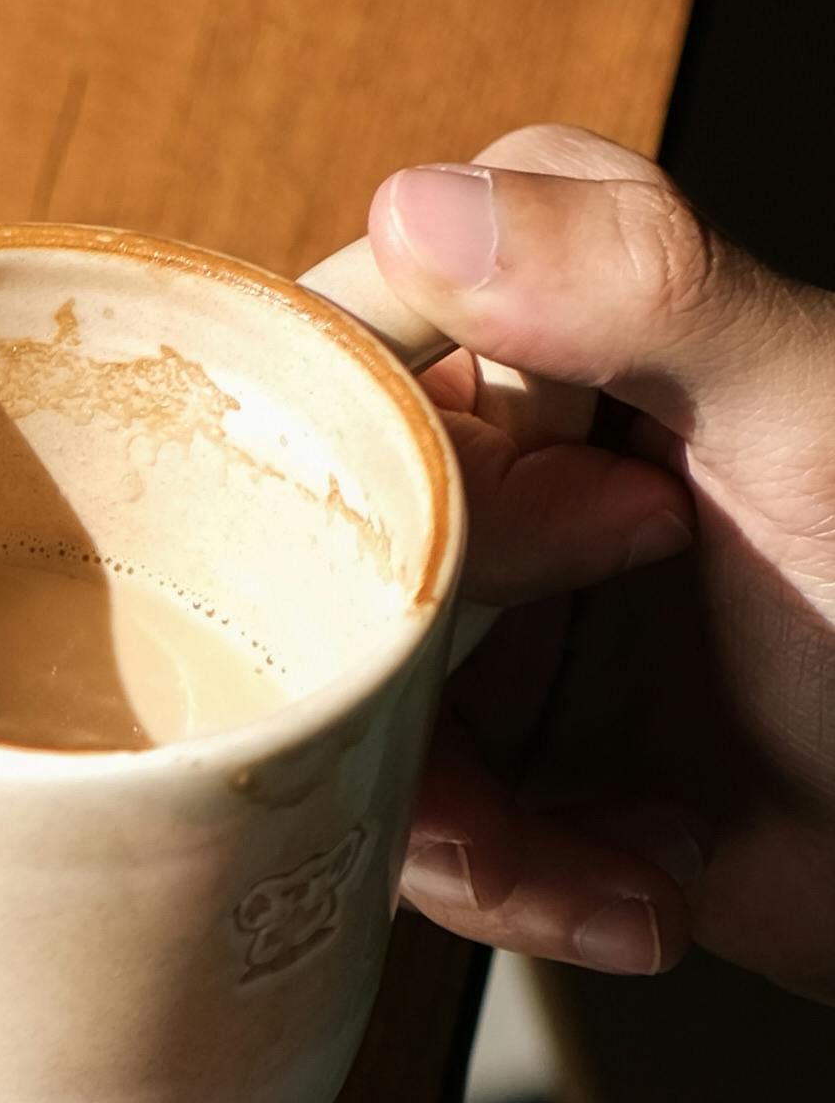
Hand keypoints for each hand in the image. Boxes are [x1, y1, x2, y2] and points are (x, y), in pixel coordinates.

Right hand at [363, 120, 834, 999]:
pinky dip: (515, 889)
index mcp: (566, 318)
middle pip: (318, 557)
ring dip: (465, 831)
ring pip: (341, 717)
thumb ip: (640, 281)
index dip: (382, 469)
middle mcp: (506, 457)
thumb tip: (418, 207)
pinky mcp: (499, 758)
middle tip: (558, 709)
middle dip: (408, 689)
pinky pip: (409, 829)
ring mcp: (491, 617)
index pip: (349, 349)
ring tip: (613, 868)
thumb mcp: (807, 417)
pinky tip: (639, 895)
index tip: (492, 549)